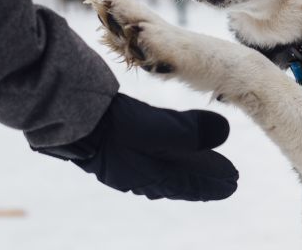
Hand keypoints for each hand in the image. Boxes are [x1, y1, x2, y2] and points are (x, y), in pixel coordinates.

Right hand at [73, 94, 237, 200]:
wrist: (69, 118)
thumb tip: (225, 132)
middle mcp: (138, 175)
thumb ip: (189, 131)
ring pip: (162, 171)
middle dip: (202, 179)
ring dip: (184, 170)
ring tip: (199, 167)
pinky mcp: (112, 148)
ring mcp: (123, 163)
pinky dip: (163, 160)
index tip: (233, 182)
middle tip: (226, 178)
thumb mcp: (156, 127)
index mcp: (150, 176)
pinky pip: (146, 160)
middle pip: (178, 180)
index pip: (189, 184)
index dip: (212, 183)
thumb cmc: (113, 125)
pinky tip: (161, 154)